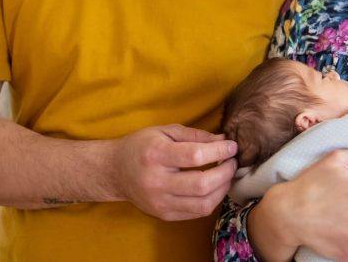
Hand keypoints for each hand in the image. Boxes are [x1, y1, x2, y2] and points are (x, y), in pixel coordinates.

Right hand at [111, 124, 237, 220]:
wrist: (115, 171)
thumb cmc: (141, 146)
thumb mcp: (164, 131)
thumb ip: (195, 135)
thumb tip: (223, 140)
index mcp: (156, 154)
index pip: (195, 156)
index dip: (219, 151)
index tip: (232, 147)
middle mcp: (156, 181)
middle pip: (202, 184)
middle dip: (225, 172)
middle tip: (232, 162)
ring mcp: (159, 202)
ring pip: (203, 204)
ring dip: (222, 189)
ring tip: (226, 175)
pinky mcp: (164, 215)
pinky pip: (196, 213)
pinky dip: (211, 200)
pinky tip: (214, 188)